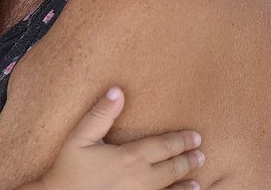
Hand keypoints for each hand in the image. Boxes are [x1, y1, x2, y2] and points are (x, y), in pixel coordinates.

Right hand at [39, 87, 203, 189]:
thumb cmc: (69, 170)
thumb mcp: (80, 137)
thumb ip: (100, 114)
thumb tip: (118, 91)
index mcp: (129, 157)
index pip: (163, 146)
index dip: (181, 141)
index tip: (196, 136)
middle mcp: (141, 178)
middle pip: (171, 167)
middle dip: (188, 159)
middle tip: (201, 153)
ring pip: (171, 189)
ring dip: (186, 181)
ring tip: (198, 178)